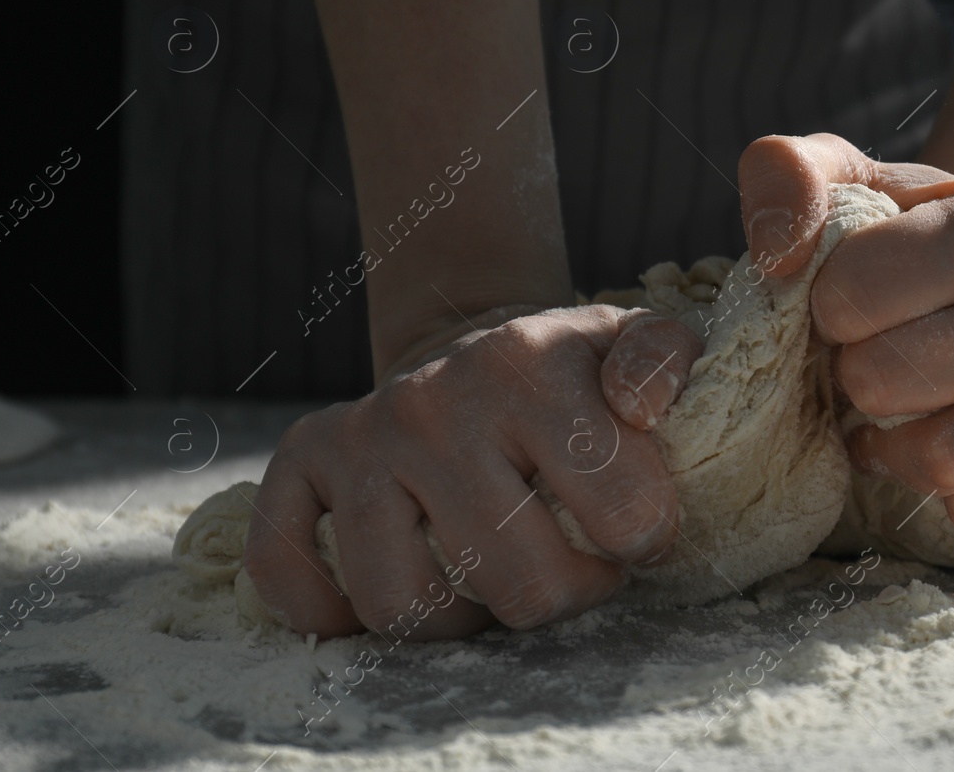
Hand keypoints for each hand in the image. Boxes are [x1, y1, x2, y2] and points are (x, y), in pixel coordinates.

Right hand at [242, 304, 702, 638]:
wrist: (473, 346)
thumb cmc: (570, 369)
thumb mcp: (635, 339)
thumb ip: (667, 361)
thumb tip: (640, 408)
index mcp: (528, 365)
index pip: (620, 511)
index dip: (645, 540)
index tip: (636, 527)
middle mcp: (435, 400)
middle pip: (518, 581)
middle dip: (565, 593)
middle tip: (575, 561)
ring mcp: (363, 434)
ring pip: (404, 602)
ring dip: (462, 615)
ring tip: (499, 575)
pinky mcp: (300, 462)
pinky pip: (286, 571)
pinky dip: (329, 610)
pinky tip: (400, 587)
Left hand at [738, 133, 953, 536]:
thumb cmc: (897, 242)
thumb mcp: (839, 186)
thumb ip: (788, 176)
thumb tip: (780, 251)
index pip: (852, 295)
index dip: (826, 310)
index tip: (845, 304)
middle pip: (889, 381)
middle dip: (854, 380)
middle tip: (867, 361)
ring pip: (946, 459)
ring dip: (894, 449)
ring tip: (895, 414)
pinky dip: (947, 498)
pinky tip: (940, 448)